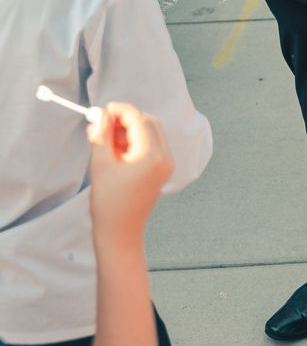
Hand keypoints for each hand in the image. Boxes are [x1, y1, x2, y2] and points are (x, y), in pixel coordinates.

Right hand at [87, 103, 173, 245]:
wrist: (119, 235)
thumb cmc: (108, 203)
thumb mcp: (101, 165)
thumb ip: (101, 134)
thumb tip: (101, 114)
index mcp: (153, 155)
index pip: (138, 119)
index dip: (120, 110)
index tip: (102, 110)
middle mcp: (165, 157)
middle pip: (147, 123)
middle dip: (125, 120)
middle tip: (102, 123)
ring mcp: (166, 165)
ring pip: (150, 133)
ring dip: (128, 131)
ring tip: (104, 138)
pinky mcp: (162, 171)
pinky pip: (151, 146)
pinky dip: (134, 142)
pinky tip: (114, 149)